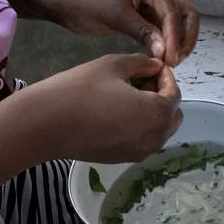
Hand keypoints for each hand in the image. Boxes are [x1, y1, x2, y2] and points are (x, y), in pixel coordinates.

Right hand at [28, 54, 182, 162]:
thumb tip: (155, 66)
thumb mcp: (114, 65)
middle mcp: (156, 138)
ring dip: (152, 113)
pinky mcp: (124, 159)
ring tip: (127, 96)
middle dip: (162, 97)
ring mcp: (140, 152)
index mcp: (158, 113)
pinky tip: (117, 113)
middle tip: (140, 81)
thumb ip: (142, 64)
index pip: (174, 93)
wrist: (48, 125)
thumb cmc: (81, 90)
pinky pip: (142, 141)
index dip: (165, 76)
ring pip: (158, 131)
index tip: (151, 66)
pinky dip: (139, 127)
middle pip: (171, 115)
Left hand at [52, 0, 199, 66]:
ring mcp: (152, 4)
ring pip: (177, 26)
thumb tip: (165, 51)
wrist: (65, 1)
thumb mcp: (115, 15)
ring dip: (177, 44)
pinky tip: (159, 60)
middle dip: (184, 39)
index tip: (171, 59)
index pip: (173, 11)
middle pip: (185, 15)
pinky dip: (165, 46)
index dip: (175, 37)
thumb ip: (142, 32)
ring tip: (169, 63)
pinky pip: (163, 33)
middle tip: (175, 62)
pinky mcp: (145, 19)